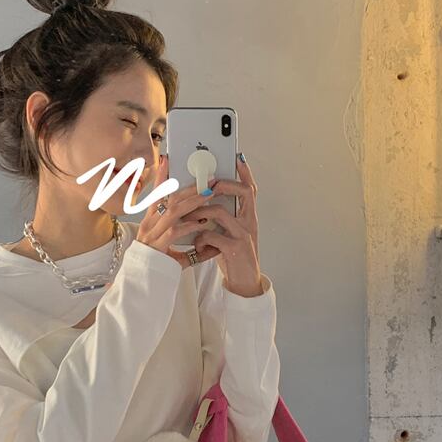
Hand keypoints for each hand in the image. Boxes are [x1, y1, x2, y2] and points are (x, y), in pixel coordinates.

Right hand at [135, 155, 222, 270]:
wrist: (143, 285)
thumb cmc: (159, 267)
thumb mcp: (176, 253)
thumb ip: (191, 246)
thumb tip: (211, 243)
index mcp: (151, 222)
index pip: (157, 194)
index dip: (162, 176)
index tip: (169, 159)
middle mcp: (150, 224)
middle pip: (170, 198)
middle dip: (191, 187)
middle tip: (209, 179)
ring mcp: (152, 234)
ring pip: (174, 211)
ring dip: (194, 201)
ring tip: (210, 193)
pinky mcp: (158, 245)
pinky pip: (176, 231)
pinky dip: (191, 224)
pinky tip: (203, 220)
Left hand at [189, 154, 262, 292]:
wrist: (244, 284)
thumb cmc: (233, 258)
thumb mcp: (229, 234)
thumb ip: (221, 219)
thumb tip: (202, 204)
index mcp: (248, 218)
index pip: (250, 190)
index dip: (245, 173)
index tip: (237, 157)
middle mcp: (249, 223)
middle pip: (243, 192)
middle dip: (223, 184)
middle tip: (207, 184)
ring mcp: (243, 235)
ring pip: (221, 212)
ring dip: (201, 212)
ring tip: (191, 219)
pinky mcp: (236, 249)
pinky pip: (213, 235)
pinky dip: (201, 238)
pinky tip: (198, 246)